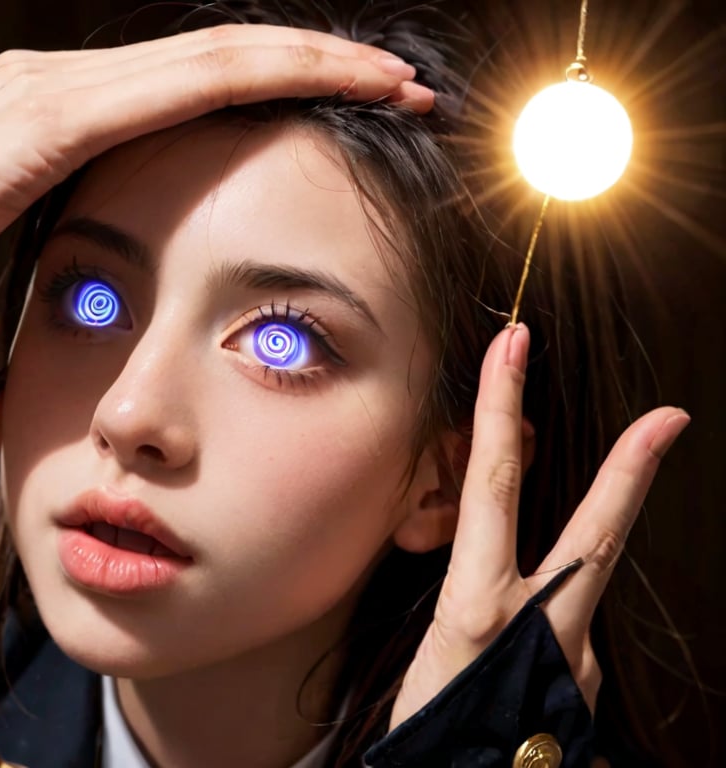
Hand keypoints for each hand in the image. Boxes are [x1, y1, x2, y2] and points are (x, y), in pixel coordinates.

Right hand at [0, 25, 432, 444]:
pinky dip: (270, 73)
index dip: (266, 104)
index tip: (341, 127)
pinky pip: (189, 80)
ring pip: (218, 56)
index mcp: (51, 128)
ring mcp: (57, 89)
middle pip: (219, 63)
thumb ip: (17, 365)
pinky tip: (337, 77)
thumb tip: (37, 415)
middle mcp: (61, 89)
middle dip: (315, 71)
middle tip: (402, 92)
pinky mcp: (51, 110)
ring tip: (398, 83)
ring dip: (314, 62)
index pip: (185, 102)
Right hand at [389, 323, 689, 728]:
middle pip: (593, 532)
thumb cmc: (432, 733)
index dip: (499, 411)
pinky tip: (521, 663)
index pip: (491, 488)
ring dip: (571, 573)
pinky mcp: (588, 687)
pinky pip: (572, 635)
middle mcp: (540, 625)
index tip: (516, 351)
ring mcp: (576, 658)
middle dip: (629, 470)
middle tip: (669, 418)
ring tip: (512, 612)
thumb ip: (475, 613)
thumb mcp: (434, 658)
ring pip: (583, 589)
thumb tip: (504, 592)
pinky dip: (552, 630)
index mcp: (481, 608)